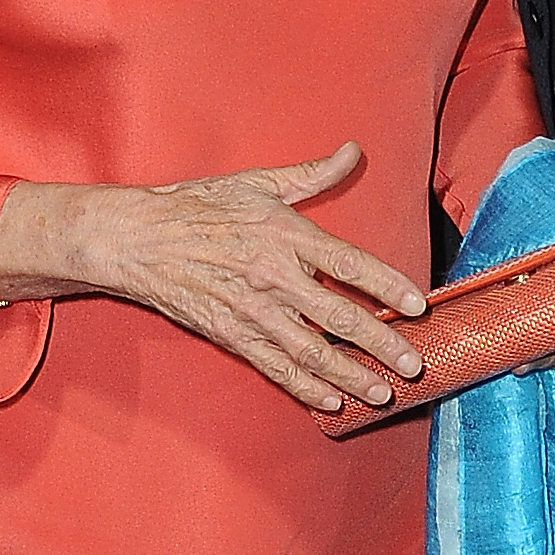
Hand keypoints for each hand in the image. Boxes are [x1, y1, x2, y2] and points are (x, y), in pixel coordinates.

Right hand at [0, 143, 429, 415]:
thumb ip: (311, 174)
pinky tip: (331, 403)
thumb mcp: (256, 182)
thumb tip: (351, 150)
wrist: (136, 238)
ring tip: (381, 393)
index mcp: (284, 233)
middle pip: (338, 317)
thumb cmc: (197, 205)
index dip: (386, 285)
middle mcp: (272, 275)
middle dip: (379, 345)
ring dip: (349, 376)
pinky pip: (274, 366)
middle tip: (412, 365)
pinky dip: (304, 387)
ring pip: (310, 351)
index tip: (419, 304)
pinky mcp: (231, 334)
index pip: (348, 263)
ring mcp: (251, 309)